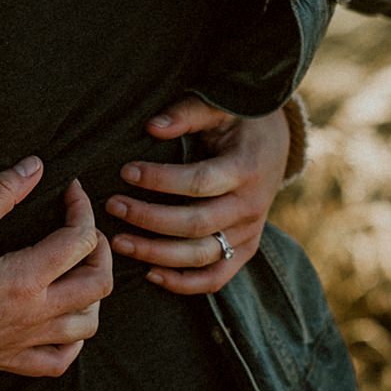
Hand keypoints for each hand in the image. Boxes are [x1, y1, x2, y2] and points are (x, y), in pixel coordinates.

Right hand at [0, 158, 111, 377]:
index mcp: (23, 280)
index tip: (70, 192)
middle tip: (83, 231)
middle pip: (98, 284)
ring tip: (78, 271)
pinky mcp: (11, 361)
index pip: (80, 240)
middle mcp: (33, 314)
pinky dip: (74, 342)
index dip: (82, 209)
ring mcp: (25, 342)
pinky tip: (64, 319)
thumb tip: (35, 168)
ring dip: (93, 295)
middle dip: (100, 250)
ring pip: (87, 325)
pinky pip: (60, 361)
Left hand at [106, 99, 291, 294]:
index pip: (199, 182)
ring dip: (156, 254)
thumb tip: (152, 127)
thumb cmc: (241, 121)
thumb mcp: (220, 107)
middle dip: (148, 218)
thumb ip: (188, 114)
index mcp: (246, 168)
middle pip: (195, 224)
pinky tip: (150, 274)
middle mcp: (251, 206)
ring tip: (119, 241)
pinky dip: (183, 283)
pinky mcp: (245, 249)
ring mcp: (249, 232)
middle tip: (113, 205)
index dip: (160, 180)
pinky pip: (215, 278)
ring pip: (201, 256)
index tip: (126, 171)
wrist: (277, 142)